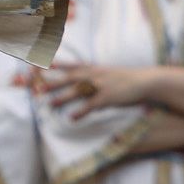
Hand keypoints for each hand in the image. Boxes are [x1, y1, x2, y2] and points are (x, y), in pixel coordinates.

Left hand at [38, 64, 157, 118]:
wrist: (144, 81)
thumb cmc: (124, 79)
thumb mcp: (106, 72)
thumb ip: (92, 76)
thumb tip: (80, 82)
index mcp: (93, 68)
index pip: (71, 66)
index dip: (56, 65)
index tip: (41, 64)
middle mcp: (94, 75)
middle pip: (69, 79)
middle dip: (53, 83)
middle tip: (38, 89)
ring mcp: (100, 86)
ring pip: (77, 92)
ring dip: (62, 98)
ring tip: (50, 105)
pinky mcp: (108, 97)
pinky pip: (91, 105)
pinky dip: (81, 112)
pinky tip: (71, 118)